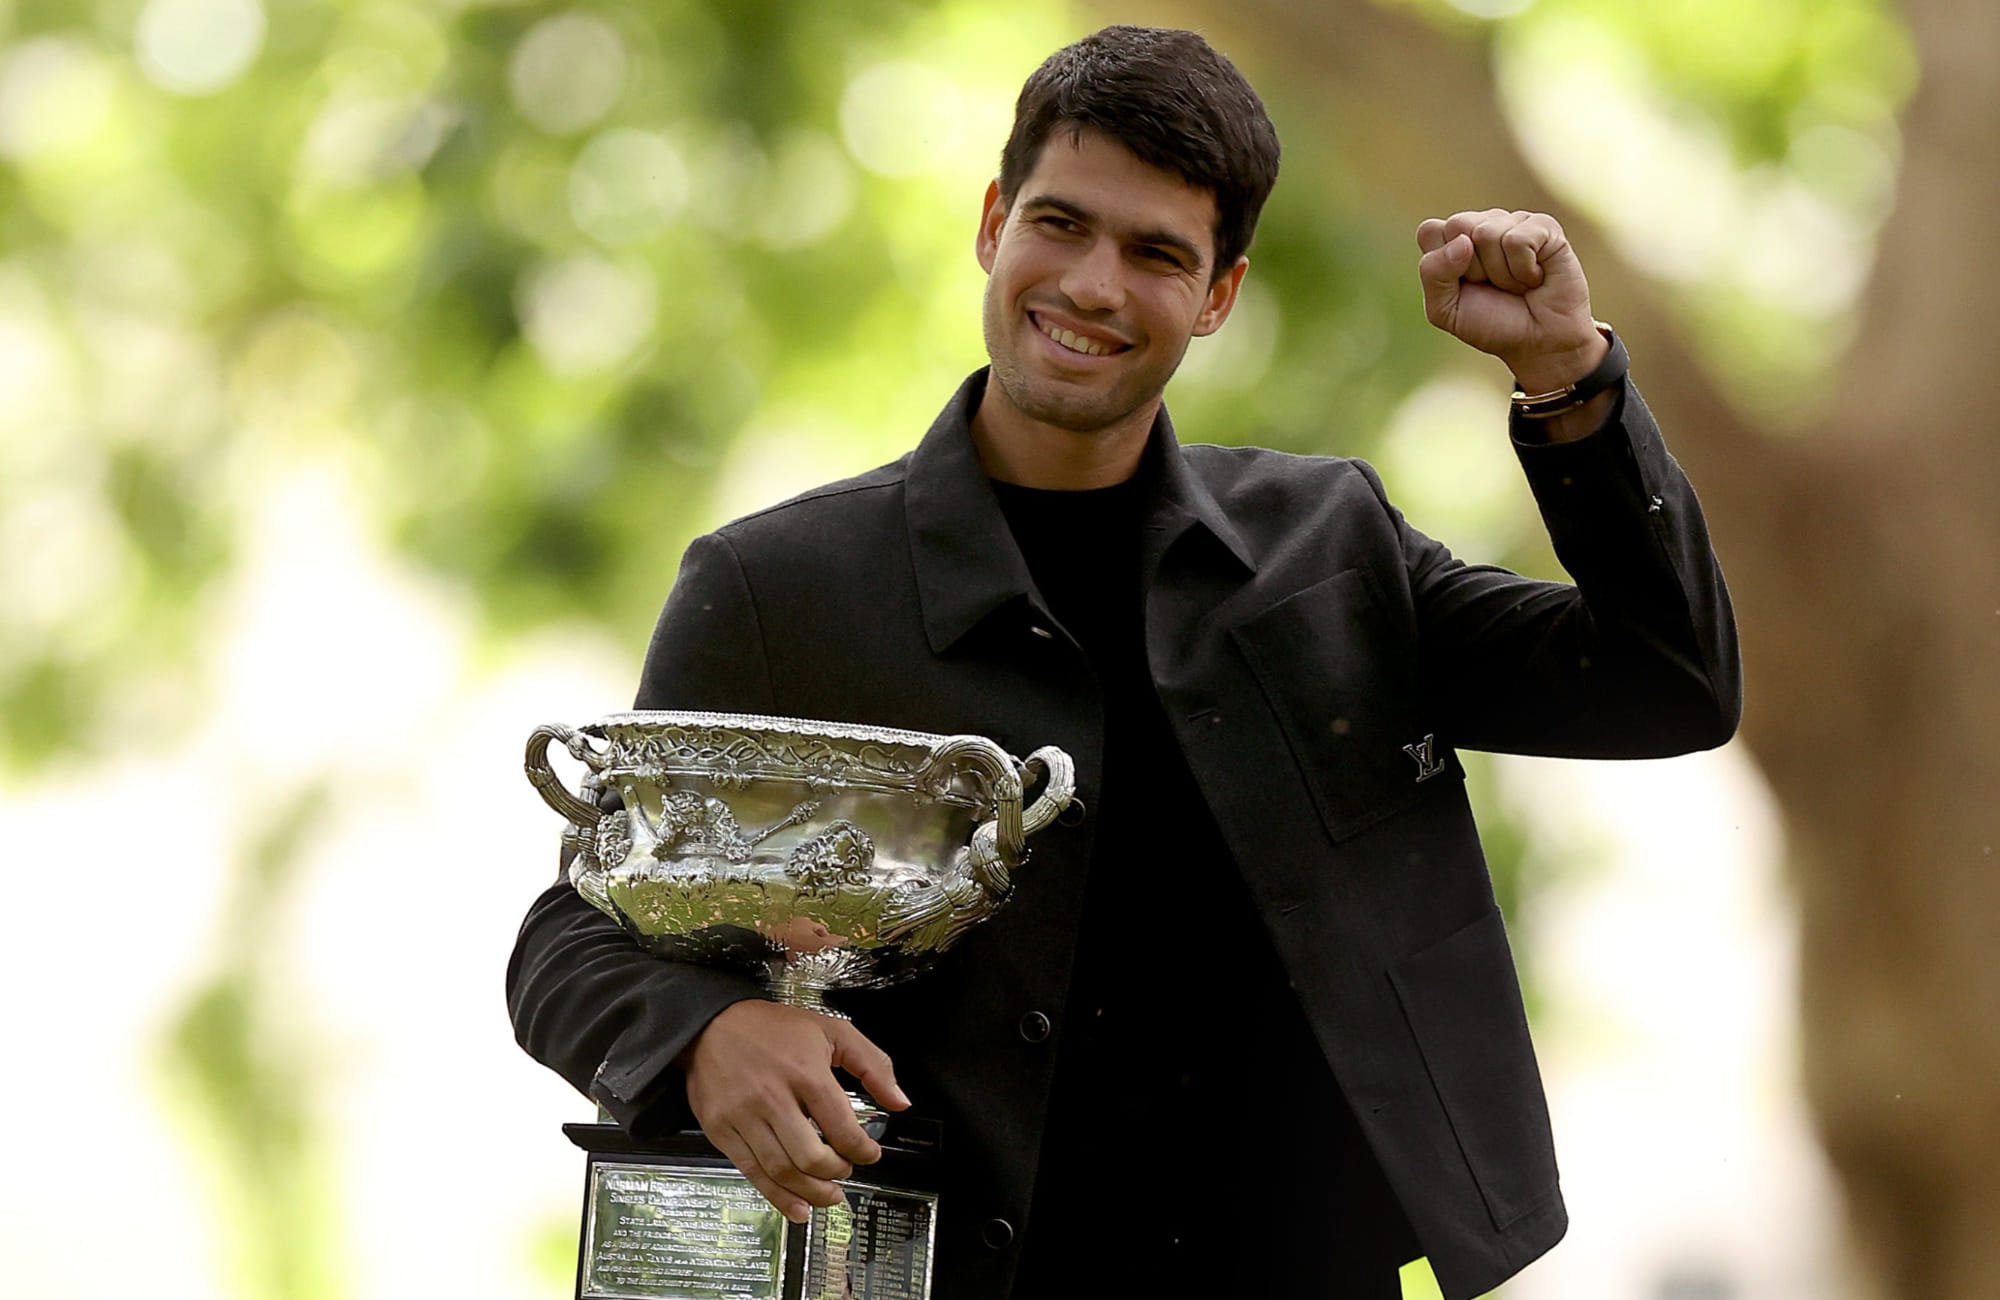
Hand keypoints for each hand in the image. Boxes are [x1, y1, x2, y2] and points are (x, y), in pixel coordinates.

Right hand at [682, 999, 910, 1222]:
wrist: (710, 1024)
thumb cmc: (769, 1027)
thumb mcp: (831, 1029)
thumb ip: (872, 1064)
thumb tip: (898, 1100)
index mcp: (804, 1072)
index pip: (841, 1128)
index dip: (862, 1150)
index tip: (869, 1153)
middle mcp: (772, 1097)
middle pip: (811, 1157)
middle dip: (837, 1173)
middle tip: (846, 1172)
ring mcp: (743, 1116)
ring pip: (782, 1171)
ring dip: (812, 1192)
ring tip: (828, 1195)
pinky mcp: (721, 1129)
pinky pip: (752, 1172)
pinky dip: (777, 1197)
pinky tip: (796, 1207)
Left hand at [1416, 209, 1605, 392]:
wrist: (1541, 342)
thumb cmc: (1493, 324)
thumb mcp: (1446, 309)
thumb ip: (1433, 273)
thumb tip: (1463, 240)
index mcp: (1453, 241)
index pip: (1429, 231)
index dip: (1442, 265)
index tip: (1463, 286)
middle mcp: (1482, 224)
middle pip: (1457, 225)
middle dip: (1472, 269)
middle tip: (1492, 286)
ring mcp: (1513, 221)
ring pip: (1487, 233)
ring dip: (1502, 273)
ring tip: (1517, 285)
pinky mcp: (1544, 226)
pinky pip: (1518, 240)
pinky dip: (1525, 270)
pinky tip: (1535, 277)